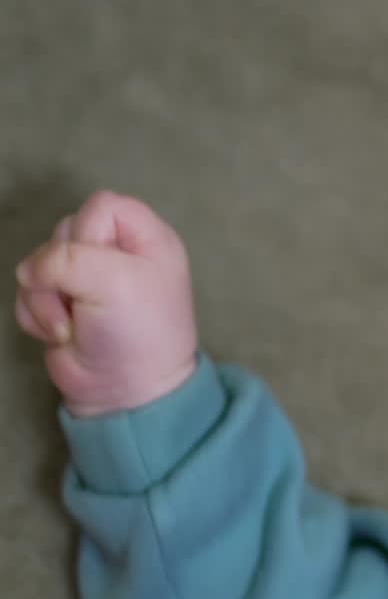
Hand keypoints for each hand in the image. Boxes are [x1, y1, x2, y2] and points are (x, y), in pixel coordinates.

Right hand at [14, 190, 197, 417]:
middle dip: (64, 270)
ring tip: (74, 326)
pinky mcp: (61, 303)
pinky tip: (62, 337)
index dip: (90, 232)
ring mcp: (88, 280)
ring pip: (38, 262)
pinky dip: (38, 315)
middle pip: (64, 231)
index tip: (103, 267)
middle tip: (87, 302)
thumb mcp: (113, 281)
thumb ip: (66, 256)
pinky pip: (28, 291)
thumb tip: (32, 270)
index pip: (102, 204)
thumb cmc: (136, 334)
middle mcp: (119, 254)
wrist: (125, 394)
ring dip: (47, 298)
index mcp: (148, 241)